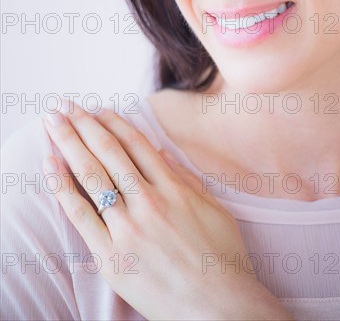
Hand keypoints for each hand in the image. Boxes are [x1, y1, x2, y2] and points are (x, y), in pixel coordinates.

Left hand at [42, 102, 292, 320]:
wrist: (219, 306)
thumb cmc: (222, 259)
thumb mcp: (214, 209)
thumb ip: (186, 180)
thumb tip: (161, 154)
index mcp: (174, 188)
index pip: (137, 145)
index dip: (115, 124)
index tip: (99, 110)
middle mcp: (149, 201)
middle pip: (109, 153)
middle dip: (85, 125)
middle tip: (65, 106)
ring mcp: (129, 227)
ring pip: (92, 176)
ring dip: (70, 144)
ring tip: (53, 123)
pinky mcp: (112, 255)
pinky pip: (81, 216)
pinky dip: (63, 188)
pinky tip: (50, 165)